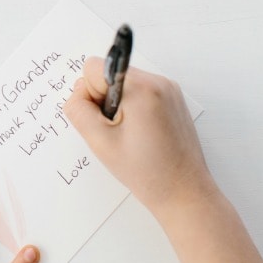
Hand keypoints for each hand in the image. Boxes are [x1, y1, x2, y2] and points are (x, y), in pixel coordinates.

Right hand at [63, 57, 216, 212]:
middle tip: (117, 131)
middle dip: (104, 100)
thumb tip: (78, 91)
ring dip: (117, 105)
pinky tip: (140, 132)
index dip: (90, 95)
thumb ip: (78, 109)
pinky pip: (139, 91)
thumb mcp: (99, 141)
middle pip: (109, 73)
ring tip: (130, 134)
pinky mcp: (173, 98)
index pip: (94, 68)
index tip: (106, 121)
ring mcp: (169, 89)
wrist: (184, 194)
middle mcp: (158, 81)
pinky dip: (132, 107)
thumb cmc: (147, 172)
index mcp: (142, 87)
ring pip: (122, 83)